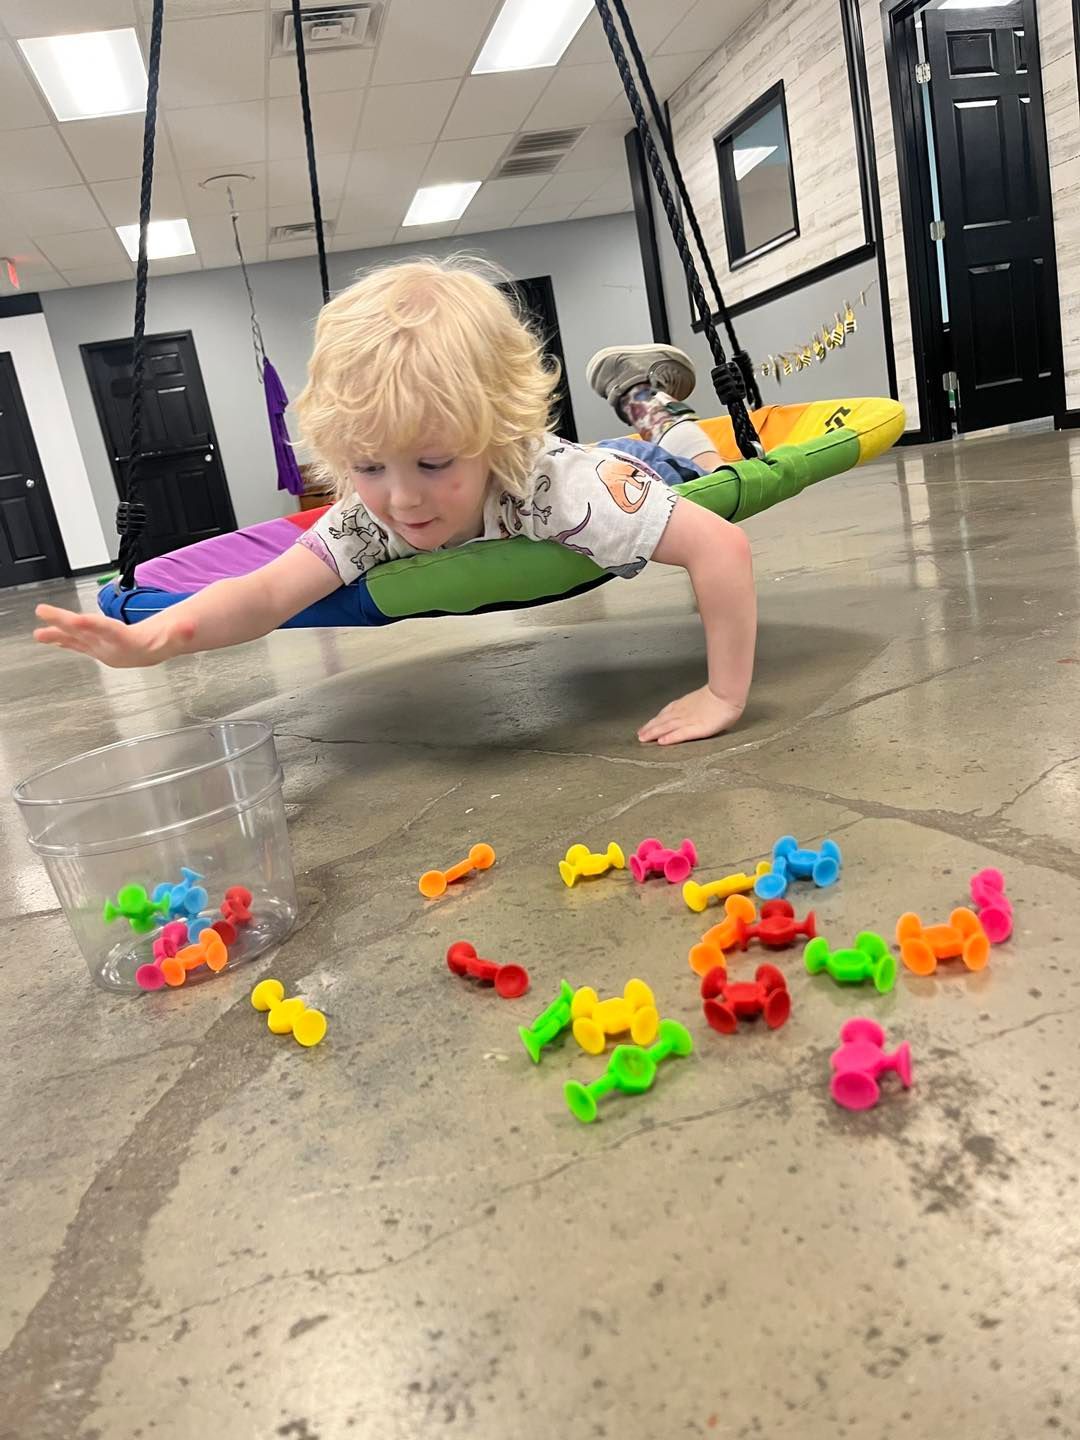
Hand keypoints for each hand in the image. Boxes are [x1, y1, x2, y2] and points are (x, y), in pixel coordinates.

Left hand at [34, 603, 193, 668]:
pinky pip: (74, 643)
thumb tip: (190, 626)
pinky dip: (59, 638)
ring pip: (75, 639)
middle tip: (44, 613)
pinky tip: (45, 635)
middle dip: (64, 623)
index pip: (110, 631)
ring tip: (37, 633)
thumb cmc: (163, 642)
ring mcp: (99, 649)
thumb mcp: (176, 636)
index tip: (78, 620)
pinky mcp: (92, 647)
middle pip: (85, 633)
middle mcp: (109, 647)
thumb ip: (182, 632)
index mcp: (127, 642)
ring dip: (55, 634)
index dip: (94, 626)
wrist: (150, 654)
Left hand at [638, 685, 743, 745]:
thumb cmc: (721, 696)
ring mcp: (688, 721)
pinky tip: (661, 742)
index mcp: (684, 705)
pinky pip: (680, 734)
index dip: (655, 720)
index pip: (665, 713)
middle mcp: (682, 713)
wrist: (726, 694)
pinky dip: (669, 738)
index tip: (646, 726)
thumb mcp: (702, 698)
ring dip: (653, 733)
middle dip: (649, 728)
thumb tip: (695, 708)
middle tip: (639, 735)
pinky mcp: (696, 728)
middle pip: (662, 721)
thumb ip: (695, 704)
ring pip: (666, 727)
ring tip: (643, 739)